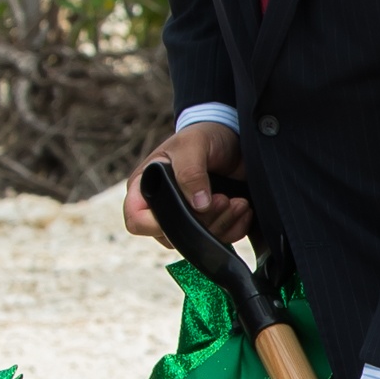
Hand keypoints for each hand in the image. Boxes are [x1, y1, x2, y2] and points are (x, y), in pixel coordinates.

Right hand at [126, 119, 246, 243]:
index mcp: (145, 187)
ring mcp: (185, 218)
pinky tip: (243, 208)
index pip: (137, 220)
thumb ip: (190, 171)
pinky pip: (219, 240)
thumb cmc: (204, 136)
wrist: (233, 138)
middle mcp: (161, 207)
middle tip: (224, 199)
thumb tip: (199, 206)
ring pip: (197, 242)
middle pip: (172, 237)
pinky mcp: (209, 224)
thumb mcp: (193, 144)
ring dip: (222, 225)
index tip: (187, 211)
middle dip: (203, 222)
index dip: (156, 224)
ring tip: (238, 202)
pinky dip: (235, 229)